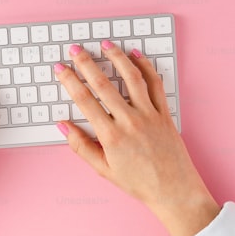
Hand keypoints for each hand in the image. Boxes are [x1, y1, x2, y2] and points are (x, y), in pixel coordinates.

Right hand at [54, 41, 221, 235]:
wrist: (174, 191)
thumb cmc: (139, 183)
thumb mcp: (103, 170)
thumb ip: (81, 146)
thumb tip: (63, 125)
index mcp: (111, 137)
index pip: (84, 101)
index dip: (69, 81)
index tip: (60, 68)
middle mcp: (129, 122)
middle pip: (103, 84)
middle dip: (86, 63)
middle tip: (75, 49)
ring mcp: (149, 115)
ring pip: (131, 77)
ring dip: (117, 57)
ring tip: (105, 44)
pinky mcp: (164, 113)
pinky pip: (155, 84)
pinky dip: (146, 67)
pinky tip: (136, 56)